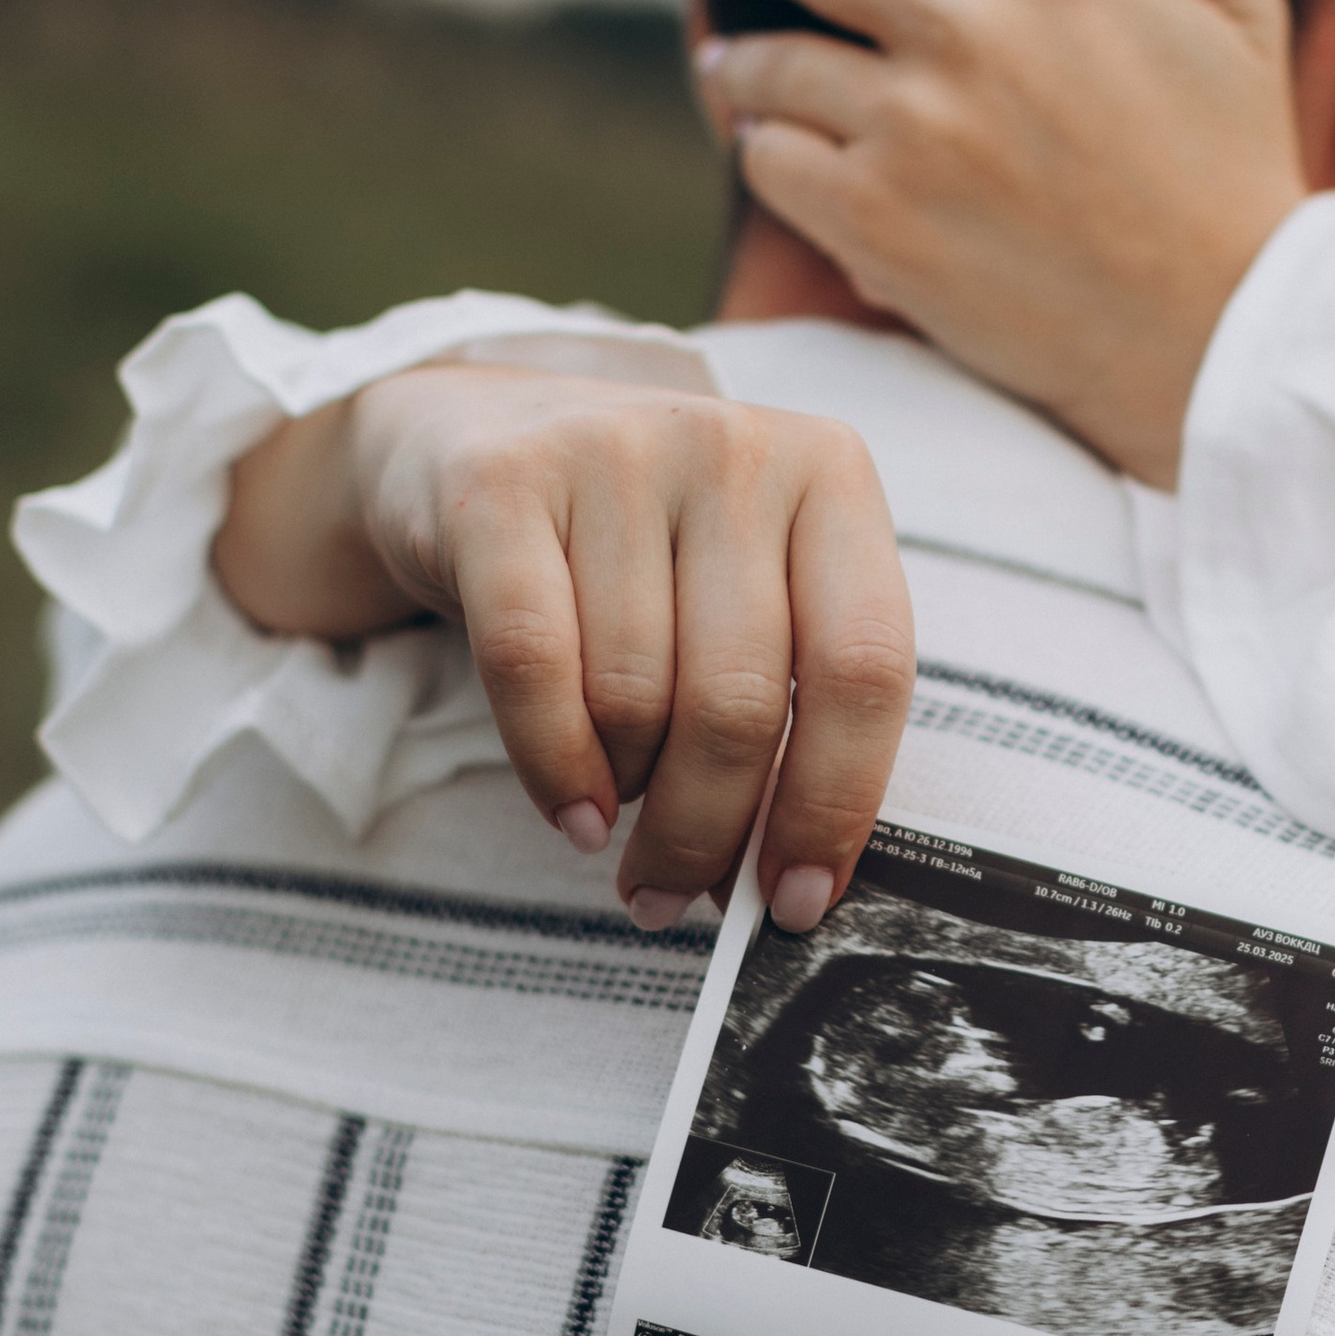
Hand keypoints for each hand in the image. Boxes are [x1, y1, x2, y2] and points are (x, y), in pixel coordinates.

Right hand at [214, 367, 913, 928]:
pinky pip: (534, 667)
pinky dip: (552, 765)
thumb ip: (789, 702)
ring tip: (617, 810)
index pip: (864, 666)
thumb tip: (789, 883)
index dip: (834, 801)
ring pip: (635, 695)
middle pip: (739, 701)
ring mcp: (616, 452)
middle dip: (707, 832)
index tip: (795, 901)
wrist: (470, 435)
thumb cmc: (640, 552)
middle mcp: (734, 448)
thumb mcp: (743, 590)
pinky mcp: (502, 485)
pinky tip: (572, 812)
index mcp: (831, 477)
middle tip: (674, 895)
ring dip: (627, 793)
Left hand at [687, 0, 1305, 485]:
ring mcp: (913, 132)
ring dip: (732, 53)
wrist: (1222, 343)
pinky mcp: (877, 227)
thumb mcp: (1244, 3)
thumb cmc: (1233, 170)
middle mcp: (967, 30)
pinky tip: (773, 146)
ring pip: (764, 60)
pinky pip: (770, 162)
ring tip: (728, 59)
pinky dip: (762, 147)